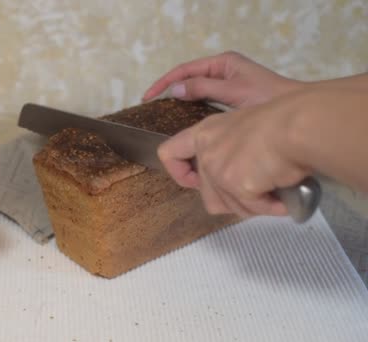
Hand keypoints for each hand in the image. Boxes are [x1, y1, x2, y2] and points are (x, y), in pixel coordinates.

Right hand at [143, 51, 302, 108]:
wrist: (300, 113)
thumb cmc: (270, 99)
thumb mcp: (234, 92)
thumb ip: (205, 88)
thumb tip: (175, 89)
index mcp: (223, 64)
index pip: (185, 69)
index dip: (164, 82)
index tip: (148, 97)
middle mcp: (223, 71)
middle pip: (188, 78)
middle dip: (168, 89)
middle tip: (150, 105)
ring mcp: (227, 84)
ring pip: (195, 90)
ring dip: (178, 99)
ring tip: (161, 112)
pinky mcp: (231, 98)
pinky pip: (204, 100)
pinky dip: (191, 107)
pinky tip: (184, 120)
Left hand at [157, 92, 311, 217]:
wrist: (300, 125)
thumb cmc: (284, 121)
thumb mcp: (245, 127)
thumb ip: (230, 149)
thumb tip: (239, 180)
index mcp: (205, 133)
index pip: (169, 153)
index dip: (179, 173)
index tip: (194, 181)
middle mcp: (206, 151)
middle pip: (207, 194)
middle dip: (234, 200)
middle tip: (258, 191)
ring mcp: (218, 169)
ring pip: (229, 206)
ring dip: (253, 205)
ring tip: (275, 189)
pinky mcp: (236, 185)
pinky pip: (252, 208)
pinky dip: (270, 207)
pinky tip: (282, 197)